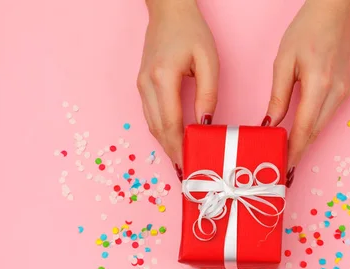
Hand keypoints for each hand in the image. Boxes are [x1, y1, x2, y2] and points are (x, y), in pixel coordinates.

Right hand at [138, 0, 218, 177]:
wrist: (168, 11)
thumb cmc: (190, 31)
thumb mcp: (208, 61)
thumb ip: (208, 94)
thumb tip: (206, 125)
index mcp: (163, 78)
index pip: (171, 123)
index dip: (179, 148)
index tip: (188, 165)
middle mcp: (146, 84)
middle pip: (158, 129)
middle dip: (172, 153)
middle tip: (187, 172)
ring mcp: (141, 85)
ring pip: (152, 125)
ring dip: (166, 145)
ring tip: (182, 161)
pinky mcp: (142, 85)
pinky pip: (151, 116)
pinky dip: (162, 132)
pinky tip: (173, 141)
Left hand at [262, 0, 349, 184]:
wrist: (335, 14)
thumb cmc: (307, 31)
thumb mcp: (284, 62)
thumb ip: (278, 96)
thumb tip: (271, 123)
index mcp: (319, 84)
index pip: (304, 128)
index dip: (293, 150)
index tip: (283, 167)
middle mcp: (335, 93)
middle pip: (314, 132)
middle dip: (298, 153)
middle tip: (281, 170)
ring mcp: (343, 93)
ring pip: (320, 127)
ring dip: (304, 143)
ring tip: (286, 157)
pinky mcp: (344, 92)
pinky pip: (325, 117)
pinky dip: (311, 129)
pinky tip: (299, 136)